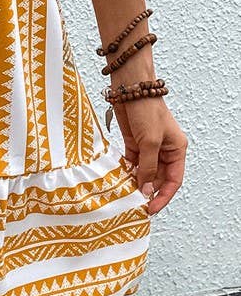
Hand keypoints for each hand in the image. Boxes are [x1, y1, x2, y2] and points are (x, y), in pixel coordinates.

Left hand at [111, 96, 187, 214]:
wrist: (129, 87)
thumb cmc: (146, 110)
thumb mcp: (150, 141)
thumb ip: (147, 167)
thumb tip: (145, 190)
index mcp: (176, 149)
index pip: (173, 180)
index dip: (163, 196)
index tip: (151, 208)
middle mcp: (164, 150)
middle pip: (157, 178)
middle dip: (147, 190)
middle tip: (134, 204)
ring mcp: (148, 147)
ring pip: (144, 172)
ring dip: (135, 182)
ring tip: (126, 195)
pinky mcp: (134, 143)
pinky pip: (132, 163)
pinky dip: (126, 171)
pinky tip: (119, 180)